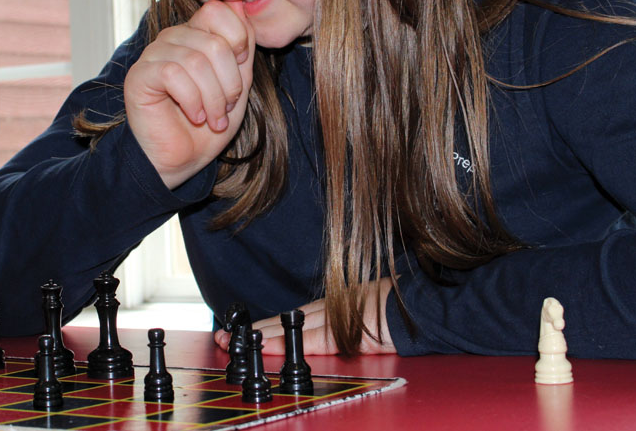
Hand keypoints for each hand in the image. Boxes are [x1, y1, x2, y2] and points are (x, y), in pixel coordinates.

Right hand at [124, 0, 255, 188]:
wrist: (182, 160)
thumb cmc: (208, 125)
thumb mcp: (238, 85)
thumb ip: (242, 48)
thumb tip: (240, 6)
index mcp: (196, 34)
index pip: (218, 10)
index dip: (238, 39)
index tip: (240, 71)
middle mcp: (173, 38)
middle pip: (214, 42)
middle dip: (230, 83)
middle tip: (226, 108)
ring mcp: (154, 54)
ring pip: (196, 61)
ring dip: (213, 98)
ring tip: (212, 119)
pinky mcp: (140, 75)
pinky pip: (173, 74)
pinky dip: (192, 100)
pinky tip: (194, 116)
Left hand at [213, 278, 396, 355]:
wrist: (427, 305)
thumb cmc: (404, 306)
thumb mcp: (368, 304)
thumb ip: (345, 314)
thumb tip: (324, 328)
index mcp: (336, 303)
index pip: (294, 316)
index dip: (266, 324)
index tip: (242, 329)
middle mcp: (331, 308)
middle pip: (285, 321)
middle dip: (254, 330)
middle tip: (224, 337)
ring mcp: (338, 318)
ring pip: (291, 328)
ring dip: (263, 336)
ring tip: (235, 343)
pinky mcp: (349, 331)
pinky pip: (314, 340)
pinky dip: (290, 345)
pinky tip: (270, 347)